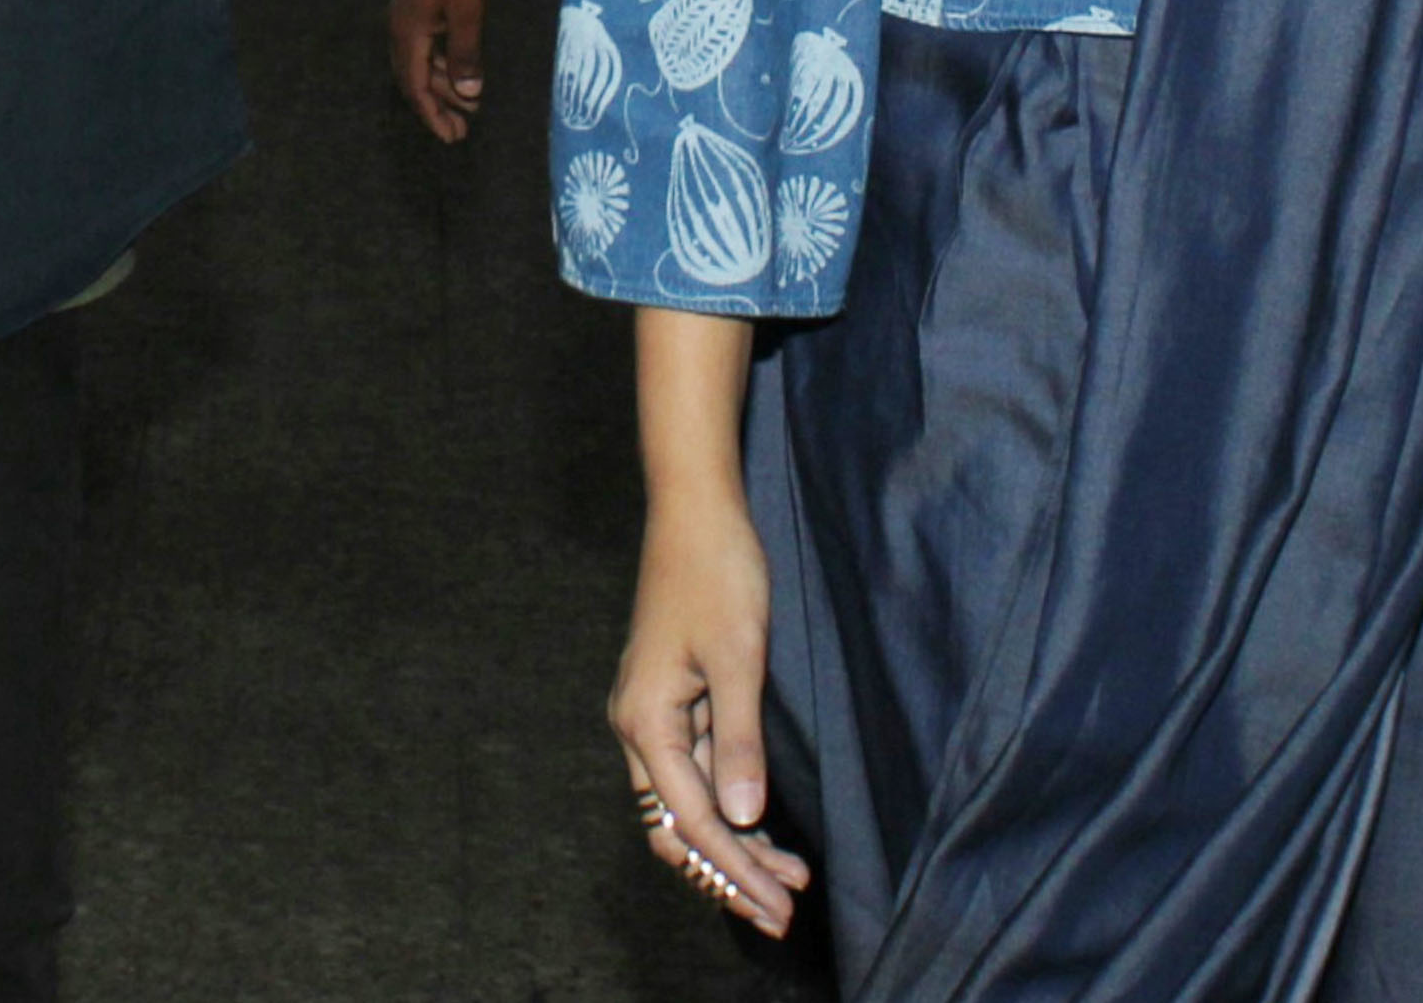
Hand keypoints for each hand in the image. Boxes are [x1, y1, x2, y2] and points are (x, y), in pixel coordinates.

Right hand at [389, 0, 486, 141]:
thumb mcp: (467, 11)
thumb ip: (465, 53)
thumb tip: (468, 95)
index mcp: (409, 36)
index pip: (416, 88)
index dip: (433, 115)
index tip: (451, 138)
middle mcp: (399, 31)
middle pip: (414, 80)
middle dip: (437, 107)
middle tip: (461, 131)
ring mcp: (404, 18)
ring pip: (419, 64)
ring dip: (441, 86)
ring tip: (466, 105)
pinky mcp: (413, 7)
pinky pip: (423, 47)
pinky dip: (439, 65)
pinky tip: (456, 71)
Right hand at [610, 486, 811, 936]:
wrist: (694, 511)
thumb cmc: (718, 573)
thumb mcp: (738, 658)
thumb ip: (738, 740)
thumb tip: (740, 817)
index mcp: (646, 722)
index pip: (694, 820)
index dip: (738, 871)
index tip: (780, 908)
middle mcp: (637, 727)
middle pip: (679, 826)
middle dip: (729, 873)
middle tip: (784, 911)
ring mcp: (650, 715)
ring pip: (685, 803)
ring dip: (731, 845)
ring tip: (784, 878)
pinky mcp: (669, 701)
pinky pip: (691, 773)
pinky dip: (725, 806)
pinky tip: (761, 825)